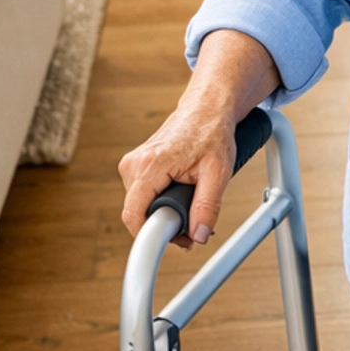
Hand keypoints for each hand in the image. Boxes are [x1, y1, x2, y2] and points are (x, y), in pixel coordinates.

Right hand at [118, 30, 280, 246]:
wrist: (206, 109)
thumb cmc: (211, 133)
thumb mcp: (217, 172)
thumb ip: (207, 207)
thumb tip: (199, 236)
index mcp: (150, 164)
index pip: (134, 214)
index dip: (153, 235)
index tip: (177, 240)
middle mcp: (133, 164)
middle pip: (139, 213)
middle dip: (166, 224)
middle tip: (195, 223)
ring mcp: (131, 165)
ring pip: (142, 206)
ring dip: (165, 213)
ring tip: (190, 201)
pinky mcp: (135, 167)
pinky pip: (143, 196)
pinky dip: (162, 202)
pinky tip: (180, 194)